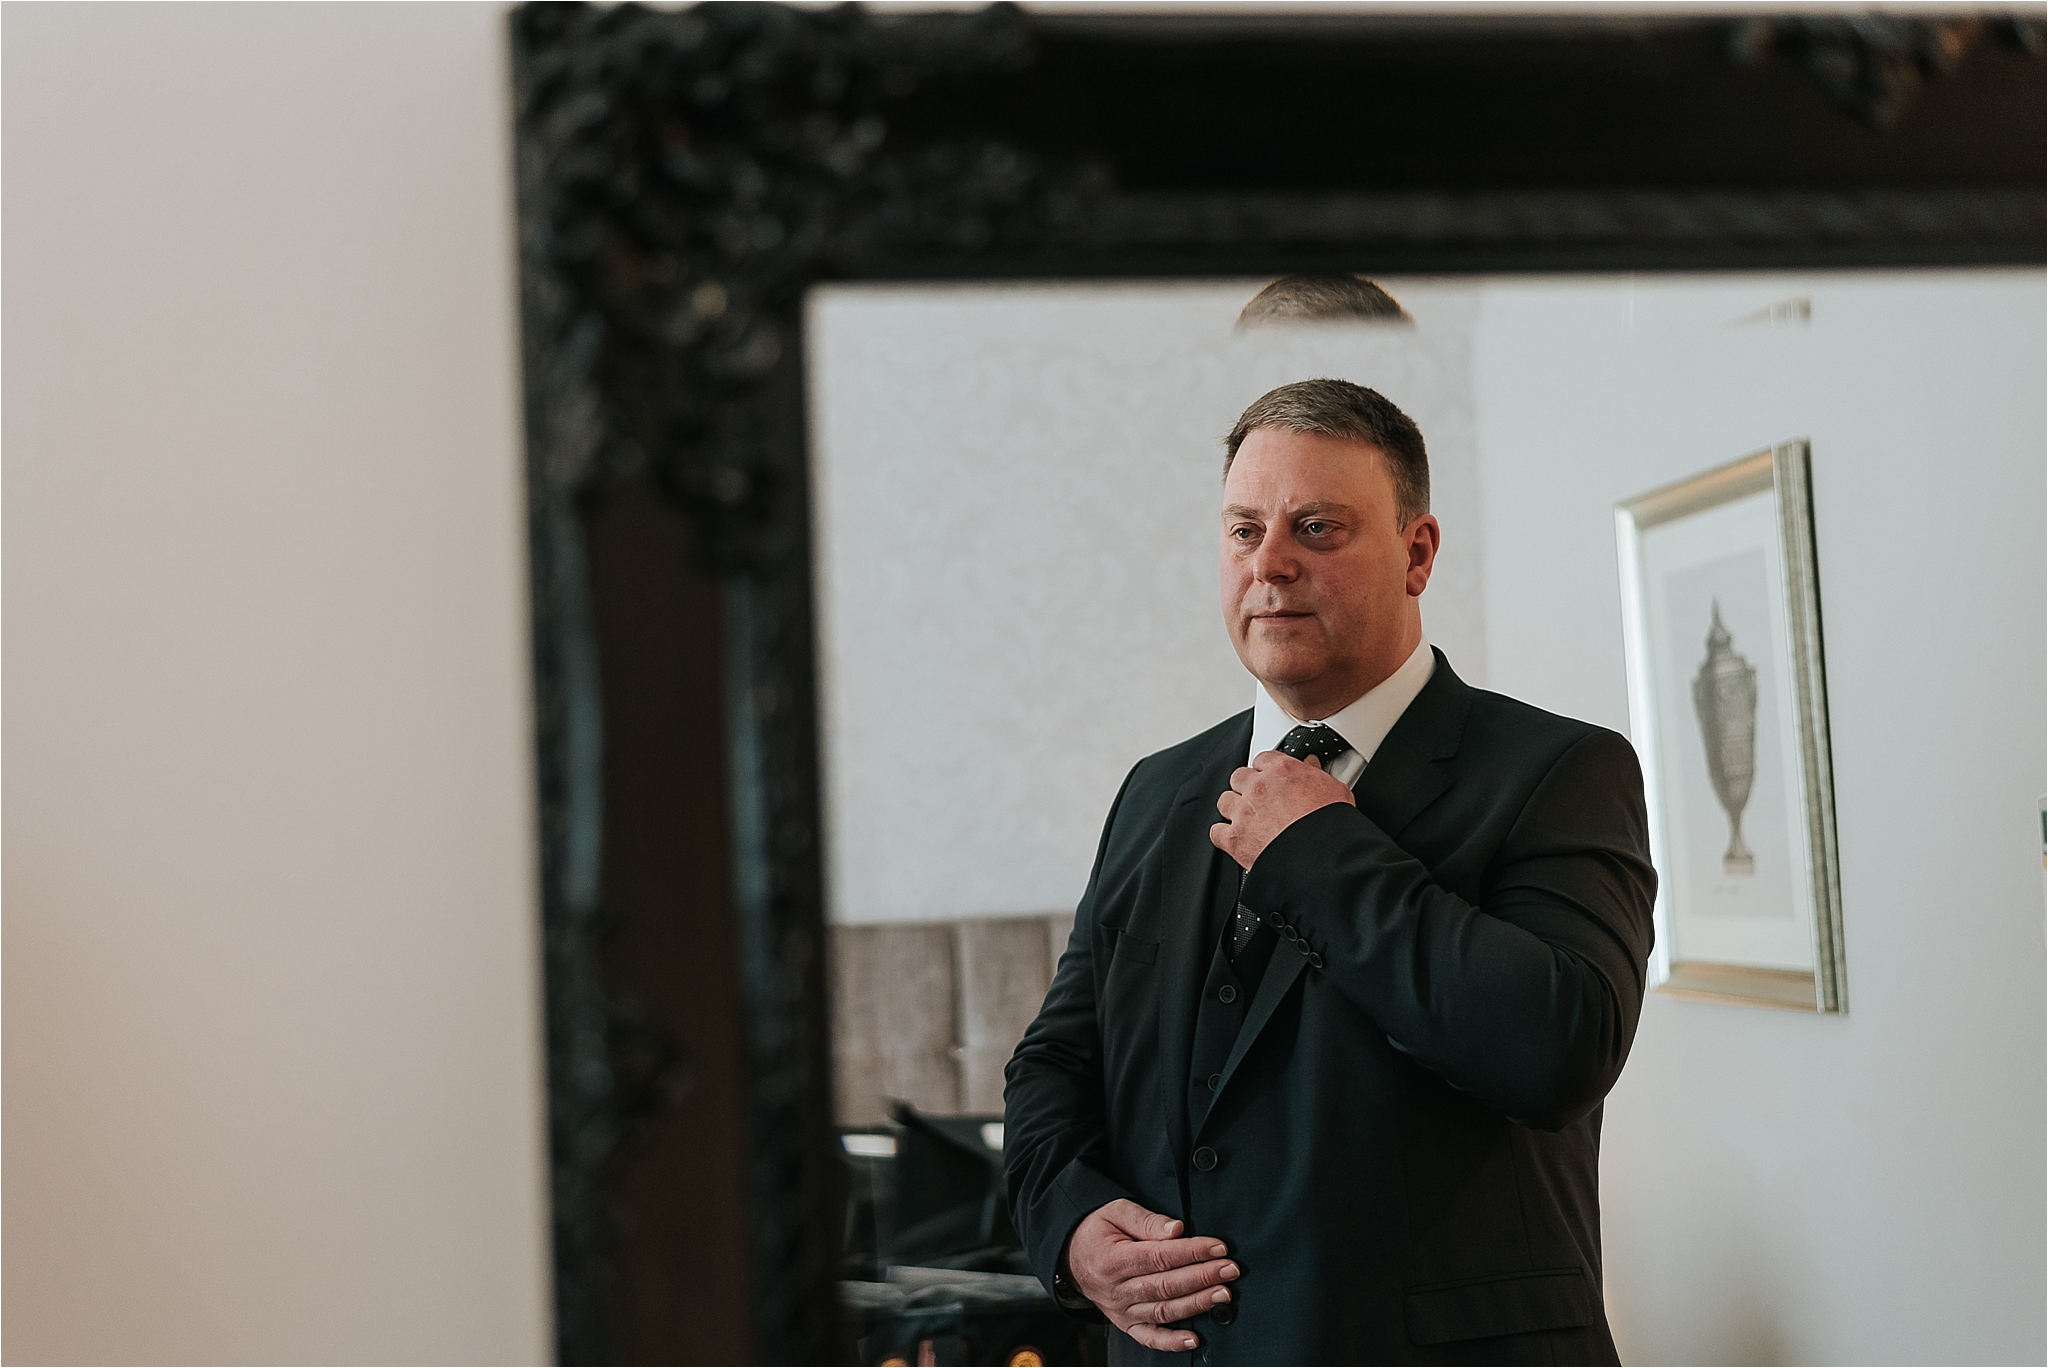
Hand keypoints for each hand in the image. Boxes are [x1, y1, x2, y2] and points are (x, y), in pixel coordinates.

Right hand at [1061, 1198, 1238, 1351]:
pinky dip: (1172, 1342)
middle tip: (1230, 1269)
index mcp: (1113, 1260)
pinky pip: (1149, 1338)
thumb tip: (1177, 1231)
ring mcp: (1121, 1310)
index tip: (1218, 1247)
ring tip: (1224, 1294)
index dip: (1192, 1252)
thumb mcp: (1116, 1212)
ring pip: (1164, 1311)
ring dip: (1197, 1304)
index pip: (1159, 1257)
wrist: (1070, 1255)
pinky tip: (1195, 1339)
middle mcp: (1117, 1290)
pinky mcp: (1125, 1324)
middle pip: (1166, 1285)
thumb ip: (1146, 1221)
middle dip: (1203, 1277)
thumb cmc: (1097, 1229)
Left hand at [1210, 751, 1354, 869]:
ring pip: (1224, 801)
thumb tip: (1313, 766)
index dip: (1265, 770)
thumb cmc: (1331, 825)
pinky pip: (1216, 832)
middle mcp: (1259, 788)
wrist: (1322, 856)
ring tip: (1247, 819)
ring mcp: (1244, 813)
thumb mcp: (1334, 789)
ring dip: (1233, 809)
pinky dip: (1223, 836)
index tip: (1269, 778)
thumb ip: (1318, 774)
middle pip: (1238, 777)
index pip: (1263, 759)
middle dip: (1246, 787)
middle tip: (1258, 798)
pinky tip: (1234, 838)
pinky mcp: (1235, 839)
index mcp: (1282, 771)